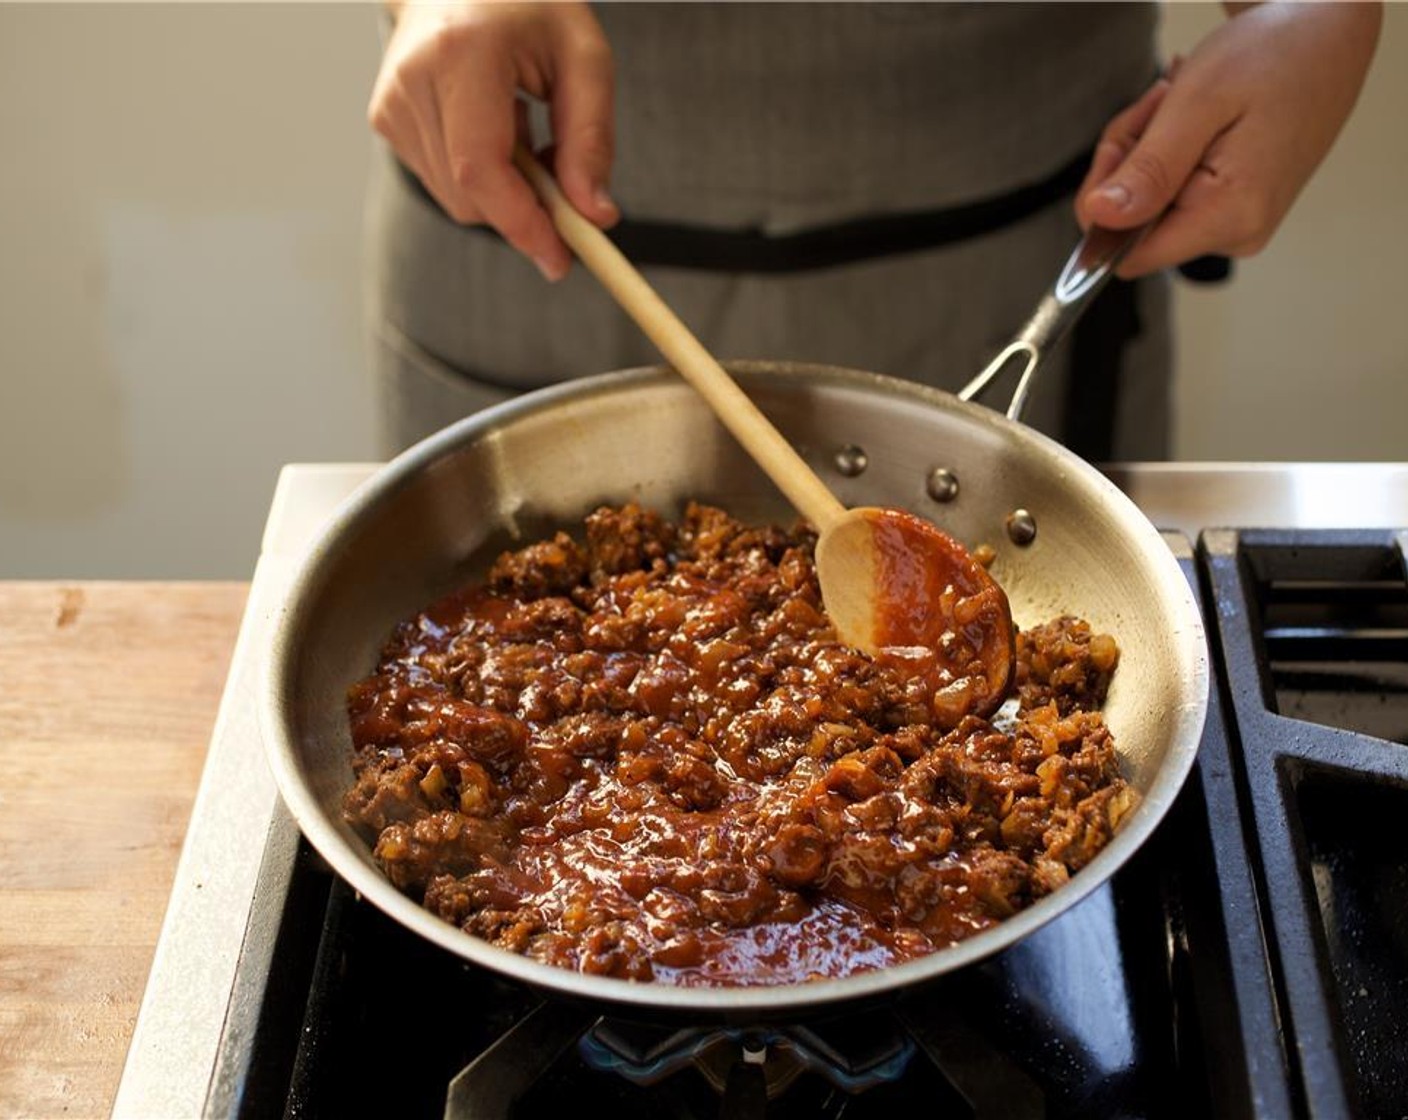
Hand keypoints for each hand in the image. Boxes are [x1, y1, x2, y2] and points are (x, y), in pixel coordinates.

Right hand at [369, 1, 617, 280]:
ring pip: (457, 198)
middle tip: (565, 180)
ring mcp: (391, 103)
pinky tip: (493, 127)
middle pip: (470, 196)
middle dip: (525, 210)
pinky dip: (481, 176)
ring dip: (505, 189)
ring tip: (523, 127)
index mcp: (461, 54)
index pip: (481, 168)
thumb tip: (594, 216)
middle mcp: (412, 81)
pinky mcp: (385, 120)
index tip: (560, 259)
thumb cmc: (529, 6)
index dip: (521, 224)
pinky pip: (444, 182)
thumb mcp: (583, 58)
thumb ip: (591, 139)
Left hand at [1076, 2, 1380, 278]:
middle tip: (1160, 105)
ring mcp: (1233, 223)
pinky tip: (1187, 118)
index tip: (1124, 148)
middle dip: (1128, 163)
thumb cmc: (1273, 57)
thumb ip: (1149, 169)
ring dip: (1144, 149)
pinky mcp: (1230, 208)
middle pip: (1132, 226)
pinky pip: (1165, 192)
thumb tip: (1100, 219)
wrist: (1321, 38)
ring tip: (1178, 102)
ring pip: (1144, 205)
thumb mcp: (1197, 103)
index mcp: (1230, 217)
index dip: (1106, 208)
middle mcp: (1235, 233)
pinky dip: (1161, 151)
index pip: (1128, 255)